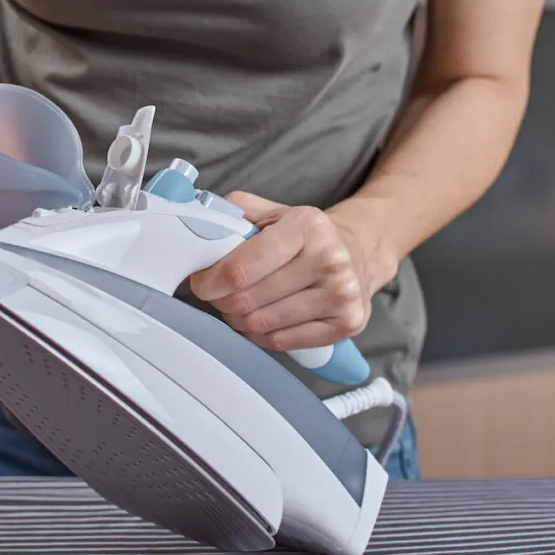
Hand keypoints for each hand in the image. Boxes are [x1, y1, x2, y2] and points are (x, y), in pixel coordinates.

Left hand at [189, 192, 389, 351]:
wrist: (357, 252)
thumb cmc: (305, 236)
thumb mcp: (272, 212)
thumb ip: (233, 215)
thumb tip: (197, 228)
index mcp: (307, 226)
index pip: (242, 268)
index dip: (211, 281)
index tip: (201, 283)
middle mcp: (329, 260)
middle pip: (247, 300)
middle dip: (222, 300)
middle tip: (219, 294)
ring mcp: (341, 295)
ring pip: (261, 324)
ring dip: (239, 319)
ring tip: (241, 305)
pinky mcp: (347, 324)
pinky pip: (282, 342)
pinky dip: (261, 336)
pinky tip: (262, 319)